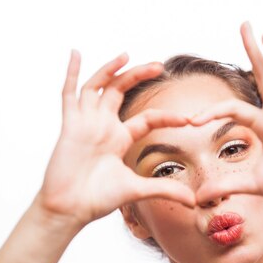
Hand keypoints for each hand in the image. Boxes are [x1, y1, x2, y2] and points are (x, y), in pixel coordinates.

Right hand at [37, 50, 195, 227]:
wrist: (70, 209)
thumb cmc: (97, 200)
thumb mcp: (137, 190)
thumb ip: (165, 190)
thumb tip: (194, 201)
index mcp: (120, 139)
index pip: (148, 118)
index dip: (168, 117)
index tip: (188, 120)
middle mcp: (103, 126)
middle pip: (122, 91)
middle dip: (139, 76)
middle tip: (160, 65)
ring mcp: (86, 123)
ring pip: (98, 87)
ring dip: (111, 69)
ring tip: (126, 55)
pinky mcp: (70, 125)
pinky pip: (69, 94)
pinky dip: (72, 73)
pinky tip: (76, 54)